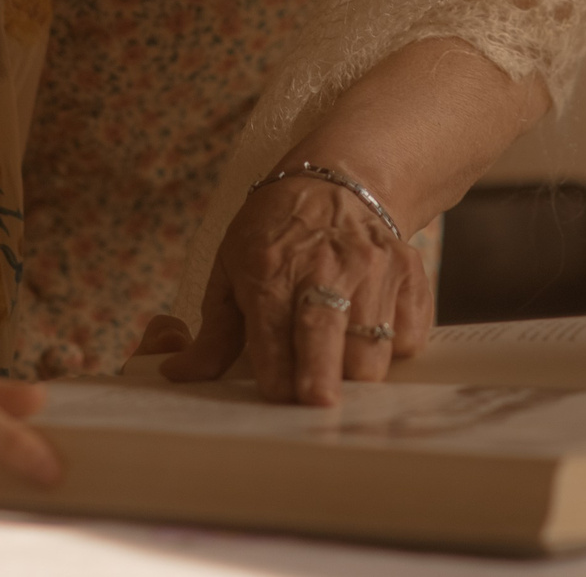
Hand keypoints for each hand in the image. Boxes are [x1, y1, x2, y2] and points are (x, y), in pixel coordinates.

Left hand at [162, 171, 433, 405]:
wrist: (336, 180)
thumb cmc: (275, 231)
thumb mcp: (230, 268)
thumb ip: (212, 333)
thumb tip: (177, 374)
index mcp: (269, 271)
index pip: (272, 338)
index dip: (274, 377)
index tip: (277, 396)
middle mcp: (323, 268)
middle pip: (326, 341)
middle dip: (320, 381)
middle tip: (318, 405)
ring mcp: (371, 270)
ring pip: (372, 350)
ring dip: (355, 372)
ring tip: (341, 366)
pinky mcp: (408, 274)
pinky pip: (408, 335)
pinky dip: (392, 347)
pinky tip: (371, 333)